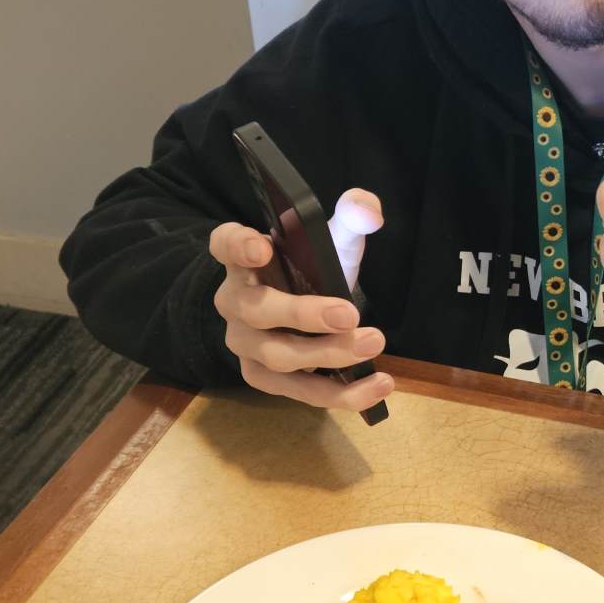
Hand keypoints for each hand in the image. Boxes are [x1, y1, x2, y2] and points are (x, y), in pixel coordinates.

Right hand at [209, 188, 392, 410]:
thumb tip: (368, 209)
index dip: (238, 246)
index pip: (226, 245)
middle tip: (350, 313)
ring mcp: (245, 344)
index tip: (262, 247)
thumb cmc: (305, 271)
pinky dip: (340, 393)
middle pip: (257, 311)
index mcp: (243, 259)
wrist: (296, 312)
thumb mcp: (326, 240)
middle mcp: (235, 302)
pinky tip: (377, 385)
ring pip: (277, 356)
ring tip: (372, 343)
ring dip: (329, 354)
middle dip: (304, 314)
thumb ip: (351, 217)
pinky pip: (298, 391)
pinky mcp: (263, 377)